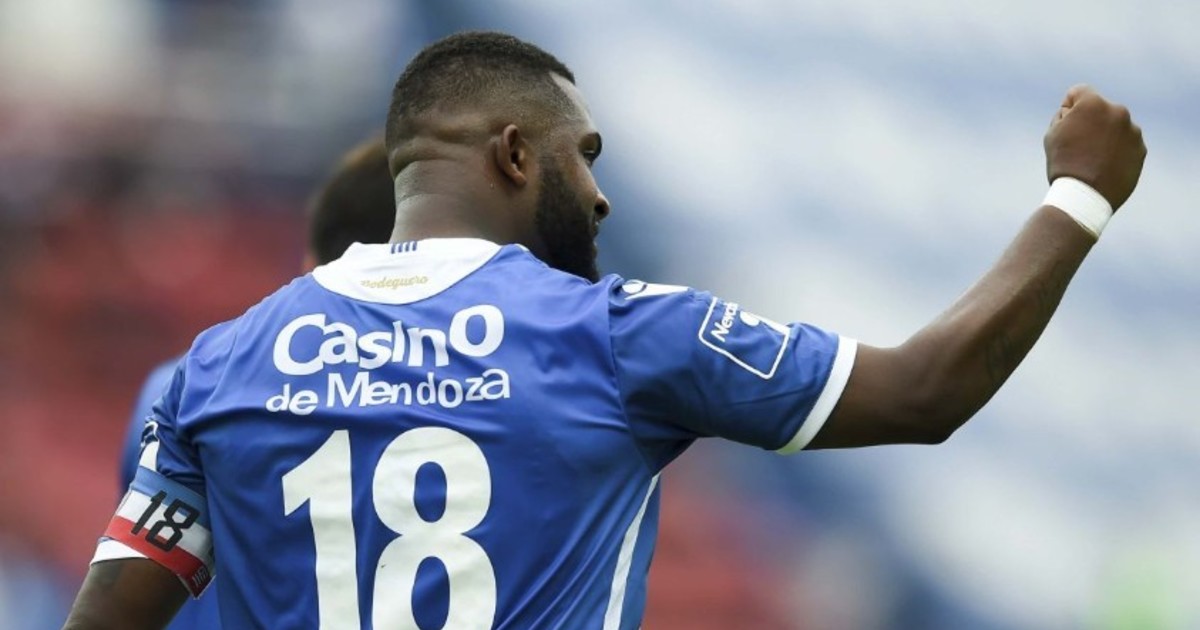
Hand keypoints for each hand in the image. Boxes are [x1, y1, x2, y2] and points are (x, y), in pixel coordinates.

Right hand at [1044, 85, 1146, 210]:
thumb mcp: (1053, 134)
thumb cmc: (1063, 164)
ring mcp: (1133, 131)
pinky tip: (1104, 167)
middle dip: (1090, 122)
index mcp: (1093, 103)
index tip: (1065, 128)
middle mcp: (1118, 111)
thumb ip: (1067, 114)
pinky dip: (1117, 151)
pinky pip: (1126, 143)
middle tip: (1078, 147)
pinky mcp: (1141, 149)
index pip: (1078, 92)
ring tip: (1092, 160)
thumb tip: (1076, 111)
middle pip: (1099, 109)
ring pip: (1114, 126)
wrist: (1084, 197)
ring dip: (1105, 136)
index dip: (1067, 108)